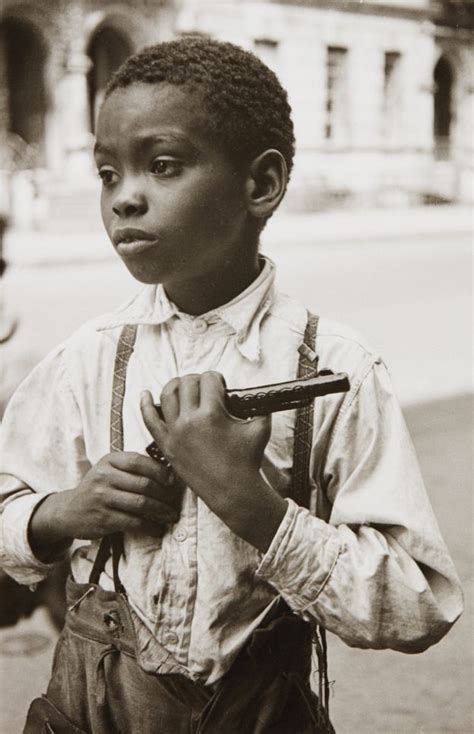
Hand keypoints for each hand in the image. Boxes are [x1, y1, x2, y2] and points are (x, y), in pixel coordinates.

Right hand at [29, 452, 183, 557]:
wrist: (69, 510)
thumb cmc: (98, 487)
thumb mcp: (109, 469)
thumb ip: (132, 467)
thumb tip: (168, 471)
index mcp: (109, 460)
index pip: (139, 461)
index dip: (159, 470)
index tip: (172, 480)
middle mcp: (104, 477)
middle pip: (143, 484)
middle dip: (164, 494)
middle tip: (174, 502)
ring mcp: (102, 498)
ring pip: (141, 504)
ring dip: (161, 511)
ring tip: (171, 515)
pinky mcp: (103, 518)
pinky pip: (133, 522)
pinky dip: (149, 526)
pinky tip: (157, 528)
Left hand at [140, 372, 286, 551]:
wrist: (232, 490)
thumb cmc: (247, 460)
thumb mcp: (261, 428)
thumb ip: (260, 406)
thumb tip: (255, 393)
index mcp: (212, 413)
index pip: (209, 379)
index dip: (217, 379)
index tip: (220, 386)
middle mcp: (190, 420)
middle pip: (187, 383)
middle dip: (198, 380)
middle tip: (205, 389)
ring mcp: (175, 432)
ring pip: (168, 395)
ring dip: (176, 385)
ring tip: (184, 387)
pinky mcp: (166, 445)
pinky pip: (149, 420)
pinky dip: (145, 404)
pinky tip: (145, 395)